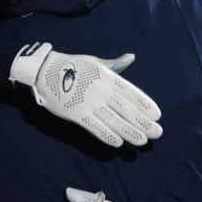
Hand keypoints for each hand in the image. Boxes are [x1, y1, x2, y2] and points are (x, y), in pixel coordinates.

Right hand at [9, 44, 161, 146]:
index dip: (145, 104)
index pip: (131, 92)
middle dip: (143, 122)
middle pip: (126, 109)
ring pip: (114, 121)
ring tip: (143, 141)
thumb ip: (115, 65)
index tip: (157, 115)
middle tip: (157, 133)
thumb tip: (131, 58)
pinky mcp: (76, 114)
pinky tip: (118, 143)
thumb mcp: (95, 62)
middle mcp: (101, 90)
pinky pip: (94, 127)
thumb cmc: (73, 66)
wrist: (44, 71)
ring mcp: (88, 103)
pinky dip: (107, 136)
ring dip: (130, 132)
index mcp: (107, 77)